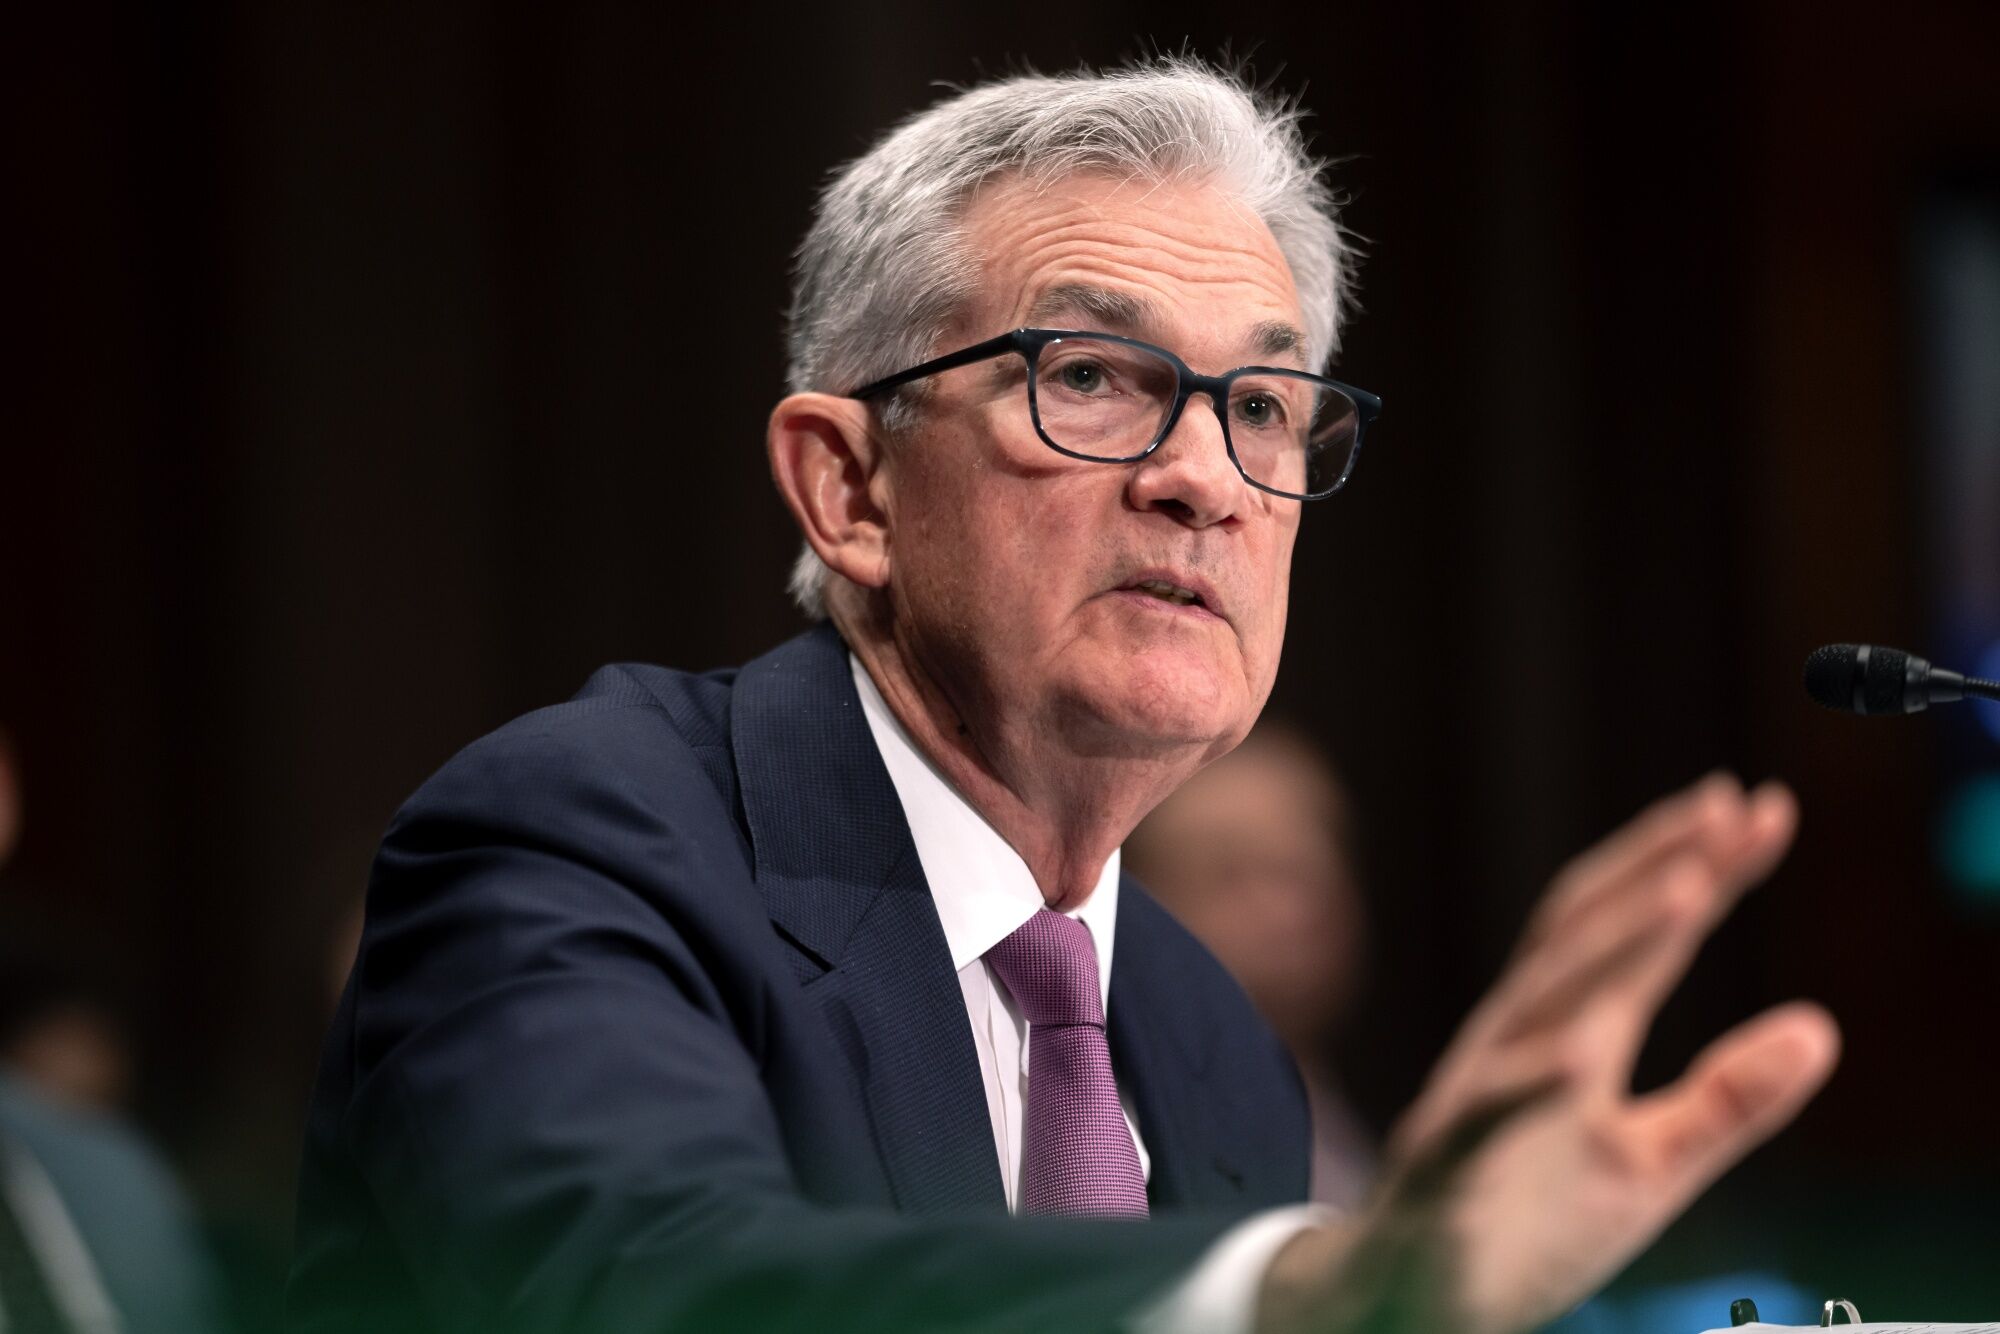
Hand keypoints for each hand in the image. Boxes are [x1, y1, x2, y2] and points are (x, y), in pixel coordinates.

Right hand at [1260, 773, 1840, 1333]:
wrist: (1414, 1297)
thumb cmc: (1526, 1220)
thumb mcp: (1651, 1163)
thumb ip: (1729, 1098)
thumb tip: (1822, 1028)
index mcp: (1568, 1032)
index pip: (1634, 929)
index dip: (1695, 864)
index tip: (1759, 806)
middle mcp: (1519, 1040)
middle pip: (1586, 934)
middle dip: (1659, 867)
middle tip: (1728, 812)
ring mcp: (1480, 1094)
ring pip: (1545, 1000)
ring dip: (1615, 943)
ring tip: (1689, 892)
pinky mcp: (1451, 1165)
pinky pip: (1486, 1115)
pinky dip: (1528, 1080)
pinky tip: (1578, 1057)